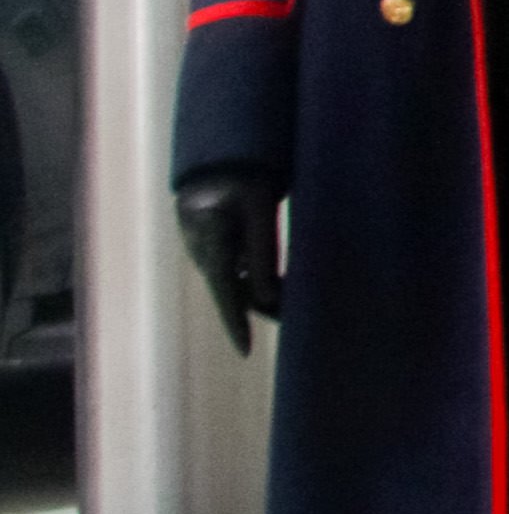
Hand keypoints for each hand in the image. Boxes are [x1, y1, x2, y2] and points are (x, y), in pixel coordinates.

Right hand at [175, 164, 283, 356]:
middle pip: (234, 292)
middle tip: (301, 322)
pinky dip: (261, 284)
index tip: (245, 351)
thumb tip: (267, 298)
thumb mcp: (258, 203)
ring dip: (267, 298)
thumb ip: (263, 247)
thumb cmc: (242, 176)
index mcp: (209, 235)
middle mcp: (202, 251)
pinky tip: (288, 291)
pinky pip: (239, 277)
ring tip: (301, 306)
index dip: (234, 321)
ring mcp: (206, 254)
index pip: (223, 287)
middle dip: (265, 309)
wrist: (220, 162)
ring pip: (238, 287)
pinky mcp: (216, 254)